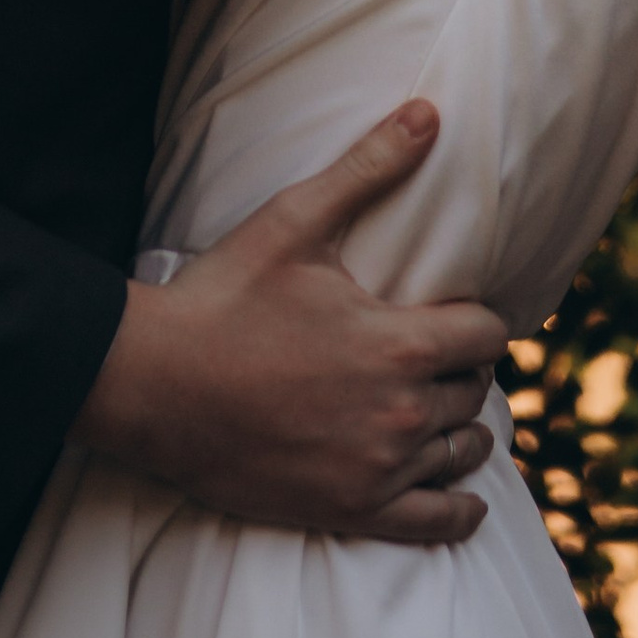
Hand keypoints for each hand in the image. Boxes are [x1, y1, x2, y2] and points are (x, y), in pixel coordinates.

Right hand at [71, 101, 502, 543]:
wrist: (151, 386)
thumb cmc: (222, 298)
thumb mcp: (295, 222)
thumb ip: (369, 168)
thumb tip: (428, 113)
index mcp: (399, 343)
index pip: (486, 334)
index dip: (477, 320)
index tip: (458, 316)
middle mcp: (400, 413)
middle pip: (474, 392)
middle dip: (462, 370)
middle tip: (438, 357)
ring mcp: (376, 469)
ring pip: (462, 452)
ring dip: (461, 429)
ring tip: (443, 412)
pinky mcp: (349, 510)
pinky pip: (435, 523)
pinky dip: (458, 511)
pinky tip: (461, 498)